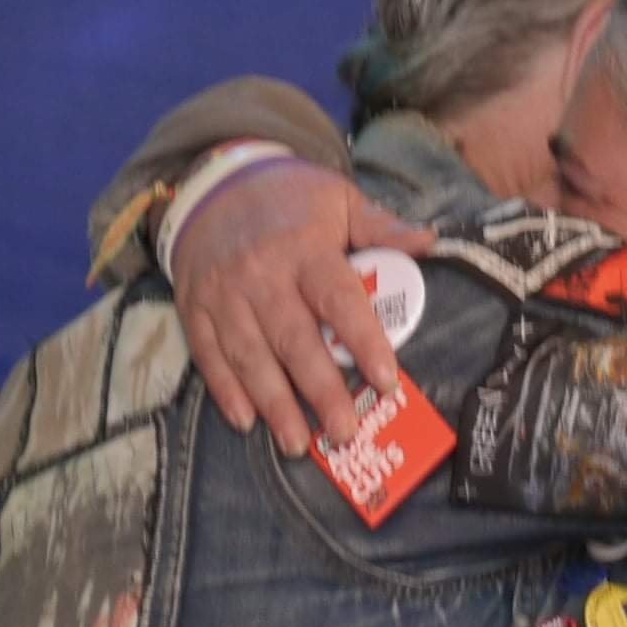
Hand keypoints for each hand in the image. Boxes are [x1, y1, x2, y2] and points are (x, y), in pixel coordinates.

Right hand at [168, 160, 437, 453]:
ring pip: (250, 356)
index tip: (386, 381)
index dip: (363, 341)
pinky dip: (225, 390)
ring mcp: (224, 294)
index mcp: (304, 249)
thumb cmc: (289, 200)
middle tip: (345, 432)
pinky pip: (208, 354)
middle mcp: (261, 275)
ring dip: (274, 404)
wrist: (212, 182)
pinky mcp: (196, 308)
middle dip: (320, 391)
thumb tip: (430, 242)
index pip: (338, 300)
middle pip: (294, 340)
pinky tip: (246, 422)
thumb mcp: (338, 199)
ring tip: (297, 444)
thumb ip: (381, 226)